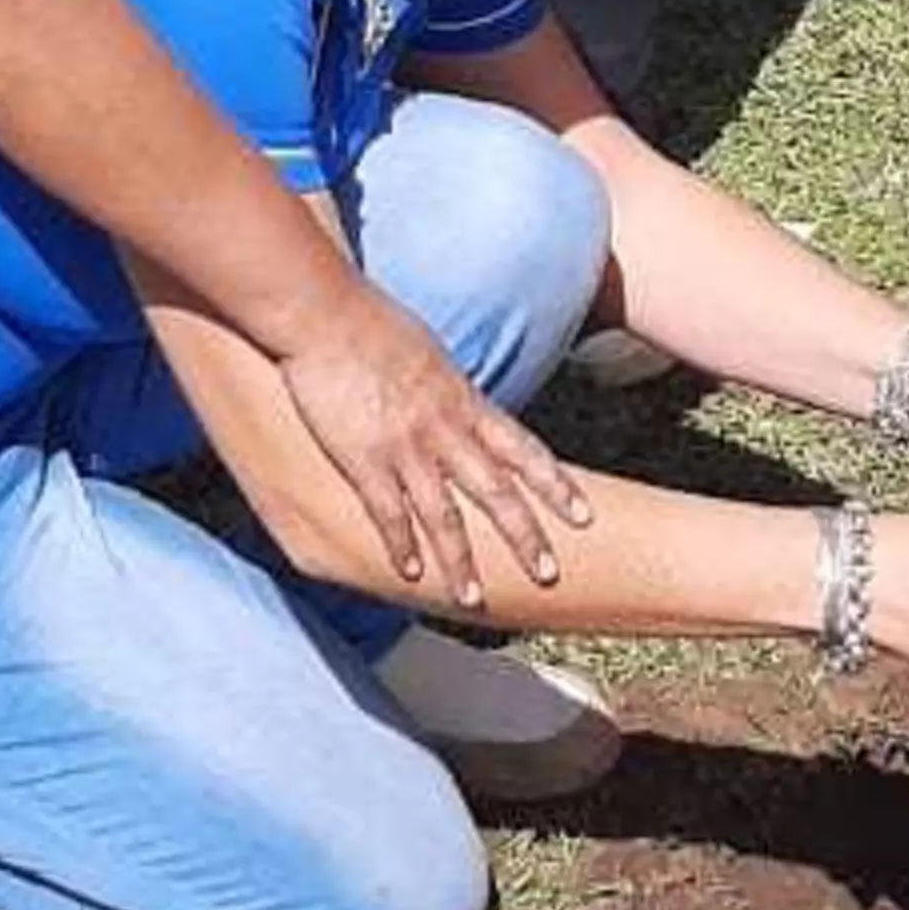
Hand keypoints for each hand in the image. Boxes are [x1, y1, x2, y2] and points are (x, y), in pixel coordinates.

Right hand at [278, 286, 588, 605]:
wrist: (324, 310)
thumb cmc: (371, 320)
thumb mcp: (428, 352)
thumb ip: (448, 387)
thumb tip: (461, 400)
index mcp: (463, 400)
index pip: (523, 449)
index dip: (556, 485)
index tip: (584, 515)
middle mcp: (444, 428)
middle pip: (497, 493)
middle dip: (526, 537)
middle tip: (550, 574)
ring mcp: (405, 446)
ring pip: (445, 516)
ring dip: (461, 561)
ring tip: (474, 599)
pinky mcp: (363, 458)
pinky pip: (388, 512)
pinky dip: (401, 545)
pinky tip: (409, 575)